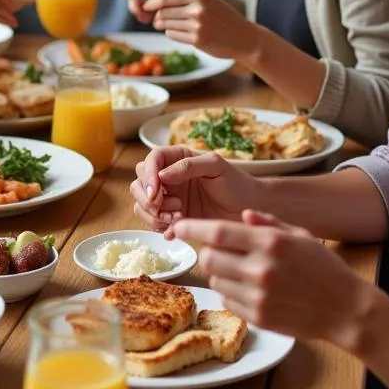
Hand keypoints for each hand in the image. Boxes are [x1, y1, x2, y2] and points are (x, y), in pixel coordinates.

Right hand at [129, 147, 263, 232]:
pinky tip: (176, 229)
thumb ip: (188, 166)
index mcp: (177, 158)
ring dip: (154, 214)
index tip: (156, 193)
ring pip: (141, 204)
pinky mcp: (171, 218)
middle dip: (148, 198)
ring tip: (178, 218)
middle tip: (171, 208)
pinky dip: (159, 227)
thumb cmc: (237, 183)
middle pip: (139, 182)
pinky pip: (152, 222)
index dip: (148, 176)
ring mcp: (168, 198)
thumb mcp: (216, 167)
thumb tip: (162, 175)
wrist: (249, 211)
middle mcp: (168, 177)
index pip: (151, 160)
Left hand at [142, 0, 257, 60]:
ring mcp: (197, 26)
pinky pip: (173, 35)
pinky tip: (183, 34)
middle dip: (157, 16)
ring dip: (164, 26)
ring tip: (172, 26)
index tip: (145, 5)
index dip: (151, 2)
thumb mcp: (209, 2)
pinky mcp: (197, 40)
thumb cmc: (224, 19)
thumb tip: (157, 4)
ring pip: (166, 25)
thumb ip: (186, 1)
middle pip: (163, 12)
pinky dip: (172, 34)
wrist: (244, 38)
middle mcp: (198, 9)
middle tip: (158, 20)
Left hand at [173, 211, 370, 350]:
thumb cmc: (324, 267)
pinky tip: (250, 290)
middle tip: (221, 252)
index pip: (216, 232)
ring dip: (219, 274)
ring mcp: (258, 296)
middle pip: (208, 257)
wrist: (346, 309)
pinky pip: (227, 300)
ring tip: (241, 272)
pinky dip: (230, 293)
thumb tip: (243, 214)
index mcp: (269, 243)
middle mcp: (260, 269)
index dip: (191, 228)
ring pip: (214, 280)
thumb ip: (268, 222)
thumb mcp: (299, 235)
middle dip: (208, 252)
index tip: (178, 226)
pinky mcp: (258, 317)